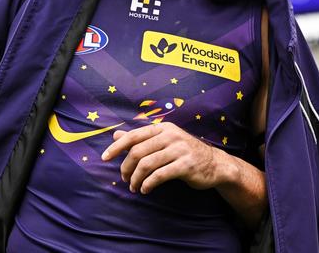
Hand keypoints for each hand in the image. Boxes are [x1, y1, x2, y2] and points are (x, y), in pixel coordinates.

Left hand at [101, 122, 234, 194]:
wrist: (215, 164)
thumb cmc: (184, 152)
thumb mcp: (163, 142)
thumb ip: (140, 139)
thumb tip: (116, 135)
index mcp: (162, 128)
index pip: (133, 135)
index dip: (116, 147)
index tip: (104, 158)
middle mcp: (170, 136)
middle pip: (138, 152)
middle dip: (126, 168)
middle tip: (124, 179)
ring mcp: (179, 149)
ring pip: (147, 165)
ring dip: (135, 178)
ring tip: (133, 187)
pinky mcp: (186, 165)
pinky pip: (160, 175)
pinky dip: (148, 184)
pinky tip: (145, 189)